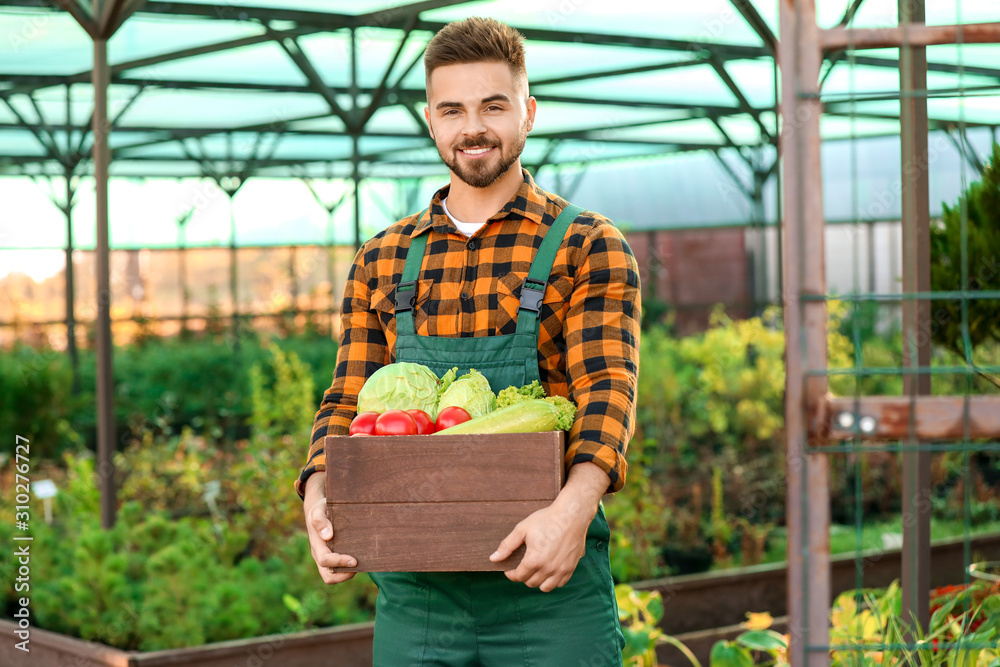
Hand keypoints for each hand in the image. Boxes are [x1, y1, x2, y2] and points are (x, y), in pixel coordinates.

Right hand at [304, 473, 356, 583]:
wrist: (318, 510)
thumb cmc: (320, 509)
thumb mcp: (318, 510)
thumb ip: (320, 521)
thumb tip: (328, 535)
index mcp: (316, 545)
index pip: (325, 560)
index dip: (339, 562)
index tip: (354, 560)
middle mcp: (319, 554)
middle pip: (327, 576)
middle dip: (343, 575)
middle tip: (358, 567)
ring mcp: (325, 557)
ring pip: (332, 576)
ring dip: (346, 575)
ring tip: (360, 565)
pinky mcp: (332, 557)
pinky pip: (338, 571)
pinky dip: (348, 570)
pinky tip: (359, 560)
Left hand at [489, 461, 609, 591]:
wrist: (571, 515)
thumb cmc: (546, 519)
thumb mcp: (522, 529)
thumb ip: (507, 546)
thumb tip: (493, 558)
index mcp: (534, 560)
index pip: (518, 577)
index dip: (511, 573)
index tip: (509, 568)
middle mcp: (548, 569)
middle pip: (530, 583)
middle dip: (523, 576)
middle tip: (522, 566)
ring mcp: (561, 570)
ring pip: (545, 587)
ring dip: (537, 581)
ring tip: (535, 570)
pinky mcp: (571, 568)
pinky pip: (560, 583)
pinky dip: (553, 580)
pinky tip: (549, 569)